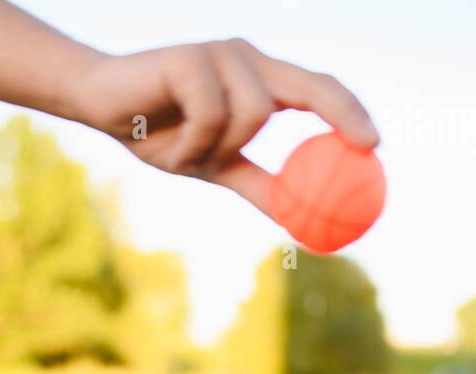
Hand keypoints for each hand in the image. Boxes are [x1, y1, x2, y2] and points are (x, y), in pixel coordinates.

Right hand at [73, 39, 378, 214]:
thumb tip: (295, 218)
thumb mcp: (215, 166)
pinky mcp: (192, 57)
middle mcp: (247, 60)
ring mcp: (221, 54)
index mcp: (258, 81)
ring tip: (186, 154)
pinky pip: (212, 115)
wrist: (102, 107)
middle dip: (343, 113)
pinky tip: (170, 144)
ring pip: (254, 114)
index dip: (348, 112)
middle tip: (365, 147)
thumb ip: (256, 184)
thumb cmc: (159, 133)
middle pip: (309, 83)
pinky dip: (193, 143)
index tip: (373, 146)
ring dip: (219, 150)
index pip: (315, 89)